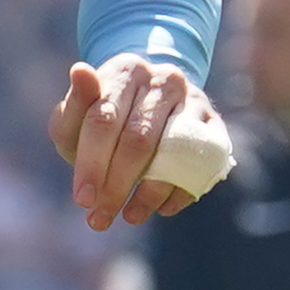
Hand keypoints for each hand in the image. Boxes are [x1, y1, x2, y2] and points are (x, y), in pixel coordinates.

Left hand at [52, 54, 207, 230]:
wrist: (147, 100)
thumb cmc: (104, 116)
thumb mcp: (78, 114)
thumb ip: (74, 106)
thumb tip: (79, 71)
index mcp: (126, 71)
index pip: (104, 120)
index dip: (92, 163)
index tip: (81, 200)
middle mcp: (164, 79)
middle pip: (139, 139)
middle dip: (117, 185)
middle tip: (100, 219)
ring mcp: (195, 100)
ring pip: (174, 152)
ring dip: (151, 192)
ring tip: (130, 217)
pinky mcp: (215, 123)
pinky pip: (204, 162)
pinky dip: (183, 189)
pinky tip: (162, 209)